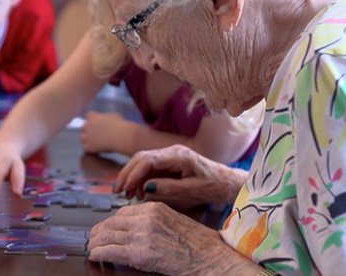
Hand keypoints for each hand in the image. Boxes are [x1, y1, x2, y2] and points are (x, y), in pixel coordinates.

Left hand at [81, 111, 127, 153]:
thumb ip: (107, 117)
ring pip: (82, 137)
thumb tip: (108, 120)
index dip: (92, 119)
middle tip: (94, 133)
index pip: (88, 115)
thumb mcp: (114, 116)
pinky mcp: (89, 146)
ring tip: (94, 141)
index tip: (96, 122)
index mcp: (93, 117)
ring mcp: (87, 136)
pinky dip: (90, 148)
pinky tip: (96, 149)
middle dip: (88, 129)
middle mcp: (88, 126)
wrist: (120, 136)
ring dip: (87, 139)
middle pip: (83, 126)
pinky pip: (86, 147)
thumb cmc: (120, 125)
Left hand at [87, 202, 229, 274]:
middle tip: (92, 238)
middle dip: (99, 231)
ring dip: (96, 242)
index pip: (123, 212)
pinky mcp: (141, 253)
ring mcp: (143, 235)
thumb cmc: (198, 243)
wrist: (210, 256)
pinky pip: (111, 250)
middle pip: (112, 222)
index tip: (104, 228)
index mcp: (154, 208)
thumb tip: (135, 227)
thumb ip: (154, 220)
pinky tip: (95, 255)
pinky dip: (99, 252)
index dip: (110, 222)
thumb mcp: (174, 220)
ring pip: (108, 235)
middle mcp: (146, 218)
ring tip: (91, 247)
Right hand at [115, 145, 246, 206]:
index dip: (134, 173)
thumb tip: (146, 188)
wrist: (228, 182)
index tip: (125, 188)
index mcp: (179, 155)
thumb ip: (169, 188)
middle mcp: (172, 152)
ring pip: (143, 161)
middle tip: (118, 191)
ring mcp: (170, 156)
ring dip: (132, 176)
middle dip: (127, 173)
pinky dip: (140, 178)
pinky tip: (138, 192)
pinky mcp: (170, 163)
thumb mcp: (193, 190)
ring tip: (127, 194)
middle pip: (141, 157)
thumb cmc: (214, 186)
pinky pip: (150, 168)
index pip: (148, 159)